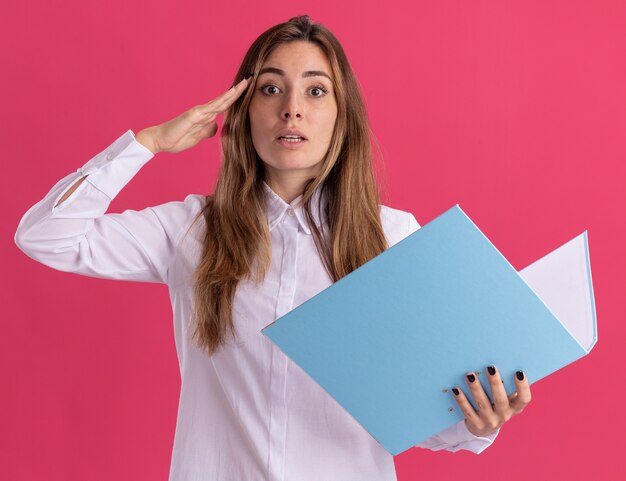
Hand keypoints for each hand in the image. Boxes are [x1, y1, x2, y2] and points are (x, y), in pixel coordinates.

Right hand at [136, 77, 250, 153]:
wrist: (159, 140)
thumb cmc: (177, 138)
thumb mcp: (197, 137)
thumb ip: (207, 131)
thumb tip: (215, 126)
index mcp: (206, 117)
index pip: (225, 106)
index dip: (236, 98)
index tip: (248, 90)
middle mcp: (204, 111)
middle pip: (225, 100)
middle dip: (238, 90)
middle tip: (251, 79)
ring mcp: (199, 112)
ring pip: (220, 101)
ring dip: (233, 93)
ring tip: (245, 83)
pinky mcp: (193, 115)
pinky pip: (210, 108)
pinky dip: (221, 101)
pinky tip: (230, 95)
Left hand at [451, 365, 530, 436]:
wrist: (483, 428)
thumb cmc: (495, 405)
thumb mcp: (505, 399)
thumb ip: (506, 385)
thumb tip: (503, 362)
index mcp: (514, 407)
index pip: (524, 399)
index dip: (523, 387)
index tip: (519, 372)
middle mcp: (504, 415)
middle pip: (501, 400)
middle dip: (495, 383)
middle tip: (490, 367)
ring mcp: (490, 421)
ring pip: (483, 404)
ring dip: (476, 388)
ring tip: (470, 375)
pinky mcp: (476, 424)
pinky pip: (468, 411)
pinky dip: (461, 400)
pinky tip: (456, 389)